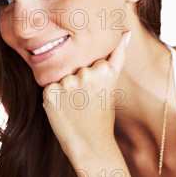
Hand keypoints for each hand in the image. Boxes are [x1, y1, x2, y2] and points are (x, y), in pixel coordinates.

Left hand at [42, 31, 130, 159]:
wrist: (91, 144)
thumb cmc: (102, 113)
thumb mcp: (112, 82)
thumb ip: (117, 55)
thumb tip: (127, 32)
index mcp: (103, 68)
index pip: (90, 59)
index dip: (92, 77)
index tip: (96, 93)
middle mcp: (85, 73)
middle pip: (75, 66)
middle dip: (78, 82)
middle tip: (86, 102)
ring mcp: (67, 83)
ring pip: (61, 76)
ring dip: (65, 90)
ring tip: (75, 107)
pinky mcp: (50, 93)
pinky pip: (49, 87)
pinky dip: (53, 98)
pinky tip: (63, 110)